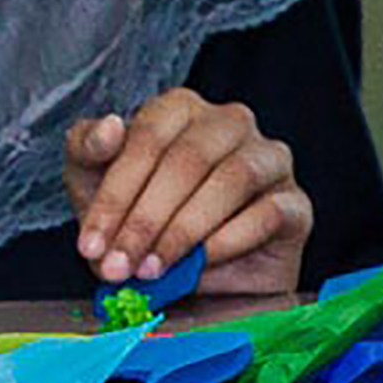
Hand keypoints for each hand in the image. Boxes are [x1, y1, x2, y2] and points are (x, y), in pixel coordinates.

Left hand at [62, 89, 308, 296]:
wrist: (192, 274)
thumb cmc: (139, 218)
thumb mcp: (94, 185)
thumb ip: (86, 151)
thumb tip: (110, 125)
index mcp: (180, 108)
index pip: (146, 139)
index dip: (114, 195)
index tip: (90, 244)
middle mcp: (230, 124)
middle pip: (188, 160)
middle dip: (145, 220)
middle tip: (119, 265)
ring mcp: (270, 160)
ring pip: (232, 180)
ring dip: (184, 231)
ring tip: (154, 269)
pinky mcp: (296, 204)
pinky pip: (270, 213)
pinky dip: (228, 241)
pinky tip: (200, 264)